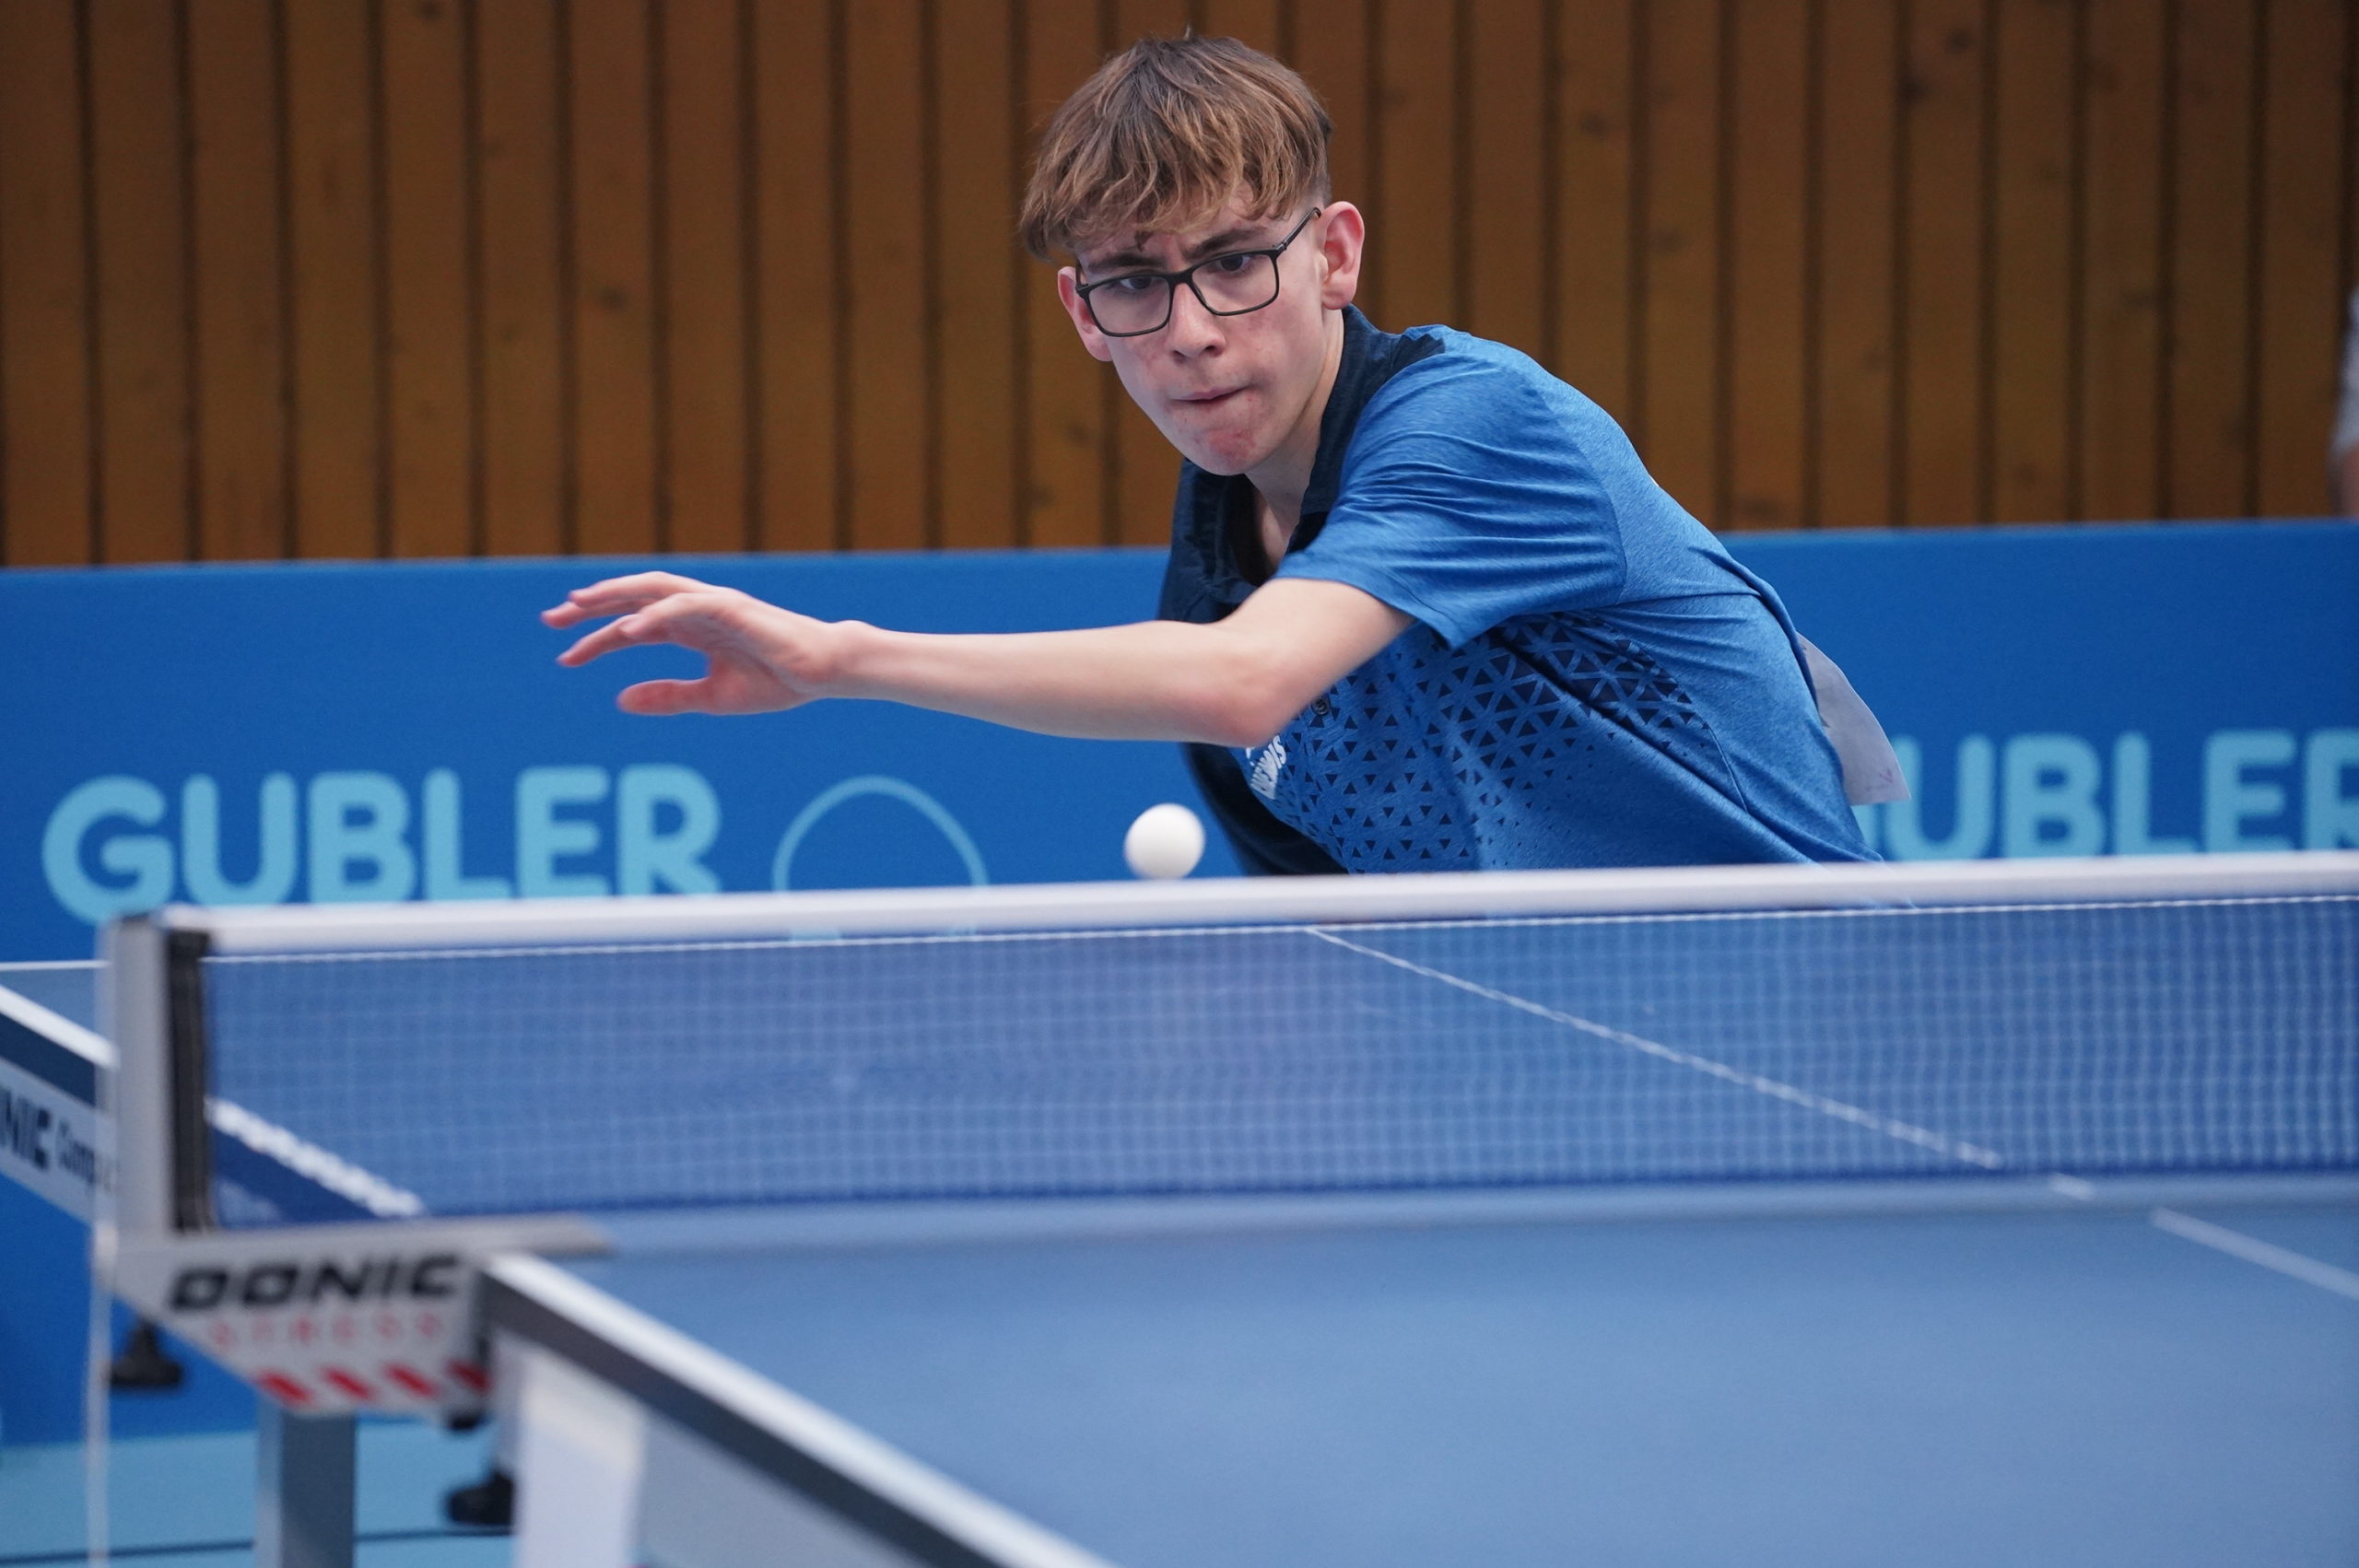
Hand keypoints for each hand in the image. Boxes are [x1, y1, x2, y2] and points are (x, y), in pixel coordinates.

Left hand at [543, 572, 849, 715]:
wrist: (825, 673)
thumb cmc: (778, 681)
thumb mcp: (711, 697)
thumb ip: (668, 696)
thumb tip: (620, 701)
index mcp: (691, 629)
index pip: (632, 626)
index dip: (595, 639)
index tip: (564, 656)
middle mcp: (696, 610)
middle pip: (631, 599)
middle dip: (590, 606)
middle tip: (551, 619)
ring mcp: (712, 604)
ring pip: (651, 590)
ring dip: (613, 595)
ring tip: (578, 605)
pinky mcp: (731, 607)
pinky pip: (683, 606)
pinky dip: (653, 614)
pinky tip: (626, 630)